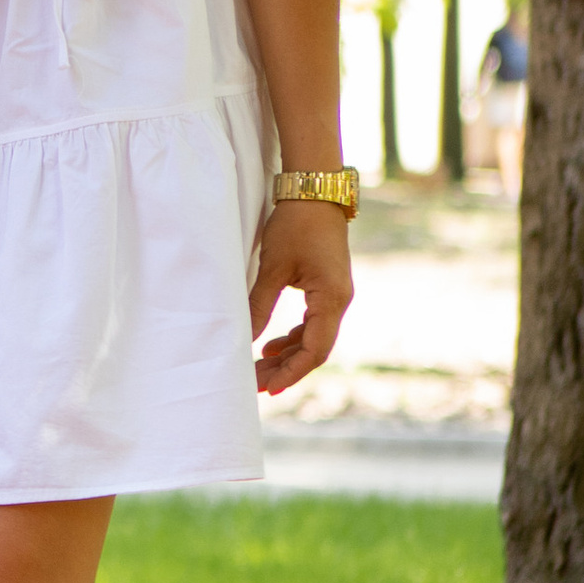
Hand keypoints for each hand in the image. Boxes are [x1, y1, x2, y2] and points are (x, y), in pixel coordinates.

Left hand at [251, 198, 352, 395]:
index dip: (292, 373)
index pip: (315, 350)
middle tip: (256, 385)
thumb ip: (260, 305)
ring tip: (259, 367)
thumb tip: (244, 338)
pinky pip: (313, 324)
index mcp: (332, 299)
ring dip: (288, 355)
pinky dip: (293, 338)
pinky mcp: (326, 288)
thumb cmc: (296, 226)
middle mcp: (339, 301)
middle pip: (315, 349)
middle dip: (286, 369)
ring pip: (313, 338)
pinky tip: (271, 346)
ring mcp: (335, 295)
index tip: (269, 388)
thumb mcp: (273, 268)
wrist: (315, 194)